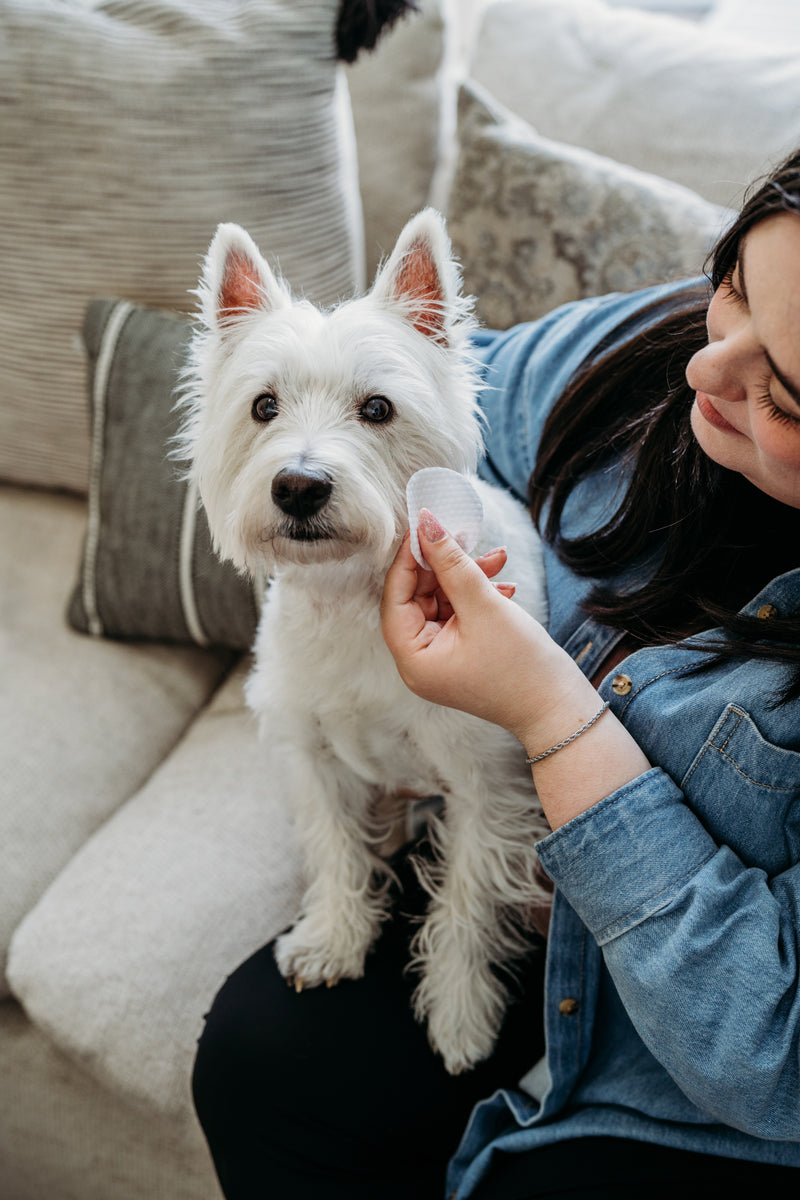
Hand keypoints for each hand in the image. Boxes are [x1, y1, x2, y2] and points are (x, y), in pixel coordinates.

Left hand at [381, 510, 650, 829]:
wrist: (559, 709)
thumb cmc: (521, 667)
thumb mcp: (483, 605)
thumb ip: (451, 563)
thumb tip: (426, 524)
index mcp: (412, 659)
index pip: (395, 597)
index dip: (409, 560)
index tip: (425, 525)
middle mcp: (419, 662)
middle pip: (417, 598)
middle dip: (444, 566)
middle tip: (463, 536)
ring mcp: (441, 660)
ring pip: (442, 603)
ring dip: (467, 577)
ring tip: (497, 558)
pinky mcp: (462, 655)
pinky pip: (459, 615)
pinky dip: (477, 596)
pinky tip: (504, 584)